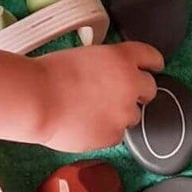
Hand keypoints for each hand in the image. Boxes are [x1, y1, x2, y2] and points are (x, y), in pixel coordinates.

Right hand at [34, 41, 162, 150]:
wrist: (37, 101)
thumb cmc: (49, 76)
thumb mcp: (84, 56)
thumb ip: (106, 65)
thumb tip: (109, 76)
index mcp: (123, 58)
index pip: (152, 57)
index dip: (153, 64)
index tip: (153, 68)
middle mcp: (130, 83)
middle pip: (150, 89)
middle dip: (137, 92)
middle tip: (117, 95)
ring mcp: (125, 112)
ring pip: (134, 115)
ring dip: (120, 114)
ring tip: (93, 112)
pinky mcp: (114, 135)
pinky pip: (117, 134)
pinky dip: (105, 131)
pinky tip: (86, 124)